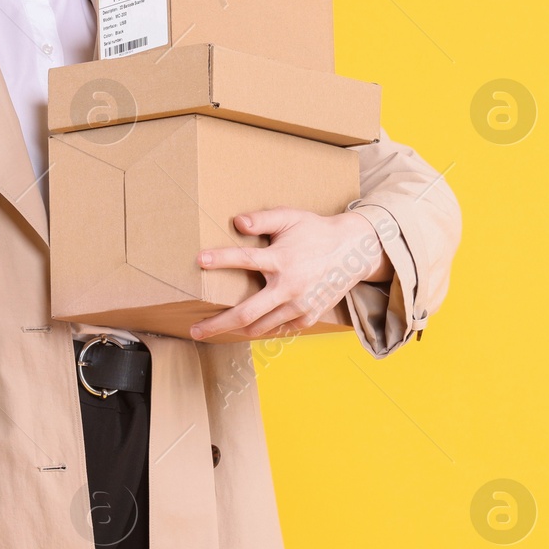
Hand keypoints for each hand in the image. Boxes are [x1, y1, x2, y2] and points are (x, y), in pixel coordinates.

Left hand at [189, 207, 391, 340]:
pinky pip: (279, 328)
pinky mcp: (308, 316)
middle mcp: (289, 287)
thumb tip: (237, 222)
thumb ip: (263, 220)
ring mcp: (299, 306)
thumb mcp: (291, 218)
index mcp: (282, 260)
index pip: (245, 259)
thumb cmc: (316, 232)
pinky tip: (249, 327)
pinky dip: (263, 328)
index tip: (200, 260)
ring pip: (261, 326)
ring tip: (217, 331)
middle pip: (246, 313)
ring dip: (237, 329)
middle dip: (218, 324)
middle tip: (196, 330)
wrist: (353, 252)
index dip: (221, 259)